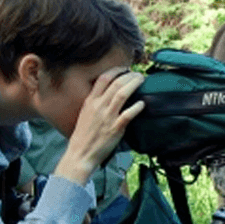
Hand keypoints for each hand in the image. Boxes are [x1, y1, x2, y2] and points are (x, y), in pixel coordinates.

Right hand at [54, 68, 144, 185]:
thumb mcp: (86, 113)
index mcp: (90, 101)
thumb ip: (96, 103)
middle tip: (139, 74)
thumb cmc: (84, 135)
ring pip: (122, 94)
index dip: (116, 70)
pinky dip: (137, 107)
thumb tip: (110, 94)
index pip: (103, 78)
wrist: (80, 154)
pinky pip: (128, 114)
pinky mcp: (115, 128)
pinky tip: (143, 103)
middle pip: (116, 83)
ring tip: (142, 81)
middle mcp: (98, 106)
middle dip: (130, 75)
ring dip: (134, 85)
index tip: (126, 69)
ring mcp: (107, 117)